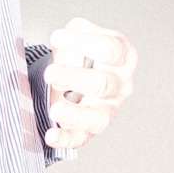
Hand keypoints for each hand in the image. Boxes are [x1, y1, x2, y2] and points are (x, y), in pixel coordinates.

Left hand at [42, 17, 137, 152]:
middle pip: (103, 84)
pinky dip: (65, 139)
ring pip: (97, 118)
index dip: (82, 43)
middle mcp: (120, 85)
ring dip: (74, 114)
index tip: (56, 38)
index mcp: (123, 57)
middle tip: (50, 74)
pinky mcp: (90, 130)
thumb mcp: (78, 33)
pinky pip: (80, 138)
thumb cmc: (81, 53)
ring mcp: (108, 110)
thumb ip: (72, 35)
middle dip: (74, 78)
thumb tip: (64, 50)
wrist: (75, 75)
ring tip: (54, 109)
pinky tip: (51, 135)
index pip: (109, 49)